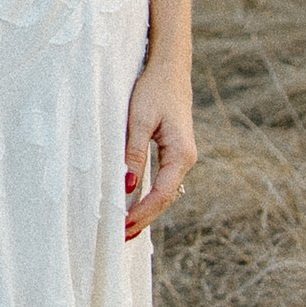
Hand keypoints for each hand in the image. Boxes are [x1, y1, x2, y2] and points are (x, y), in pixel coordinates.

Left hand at [124, 60, 195, 241]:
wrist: (169, 69)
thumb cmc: (153, 90)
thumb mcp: (139, 120)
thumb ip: (134, 153)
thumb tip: (128, 186)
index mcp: (181, 154)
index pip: (162, 194)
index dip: (142, 213)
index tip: (122, 227)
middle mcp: (185, 160)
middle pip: (165, 199)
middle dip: (144, 219)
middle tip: (120, 237)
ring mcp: (181, 158)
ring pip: (164, 193)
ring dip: (146, 211)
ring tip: (124, 229)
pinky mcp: (173, 153)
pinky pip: (162, 182)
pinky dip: (148, 197)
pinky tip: (134, 205)